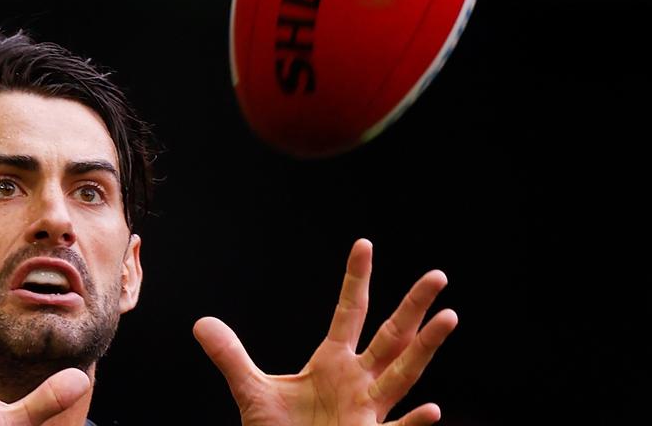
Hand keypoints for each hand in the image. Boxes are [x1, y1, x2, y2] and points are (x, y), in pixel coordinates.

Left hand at [194, 239, 457, 425]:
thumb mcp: (252, 392)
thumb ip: (231, 356)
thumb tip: (202, 323)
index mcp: (333, 364)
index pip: (349, 312)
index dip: (355, 279)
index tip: (364, 243)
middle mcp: (358, 383)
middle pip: (391, 337)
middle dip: (413, 307)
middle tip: (438, 275)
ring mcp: (367, 412)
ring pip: (403, 375)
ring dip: (424, 349)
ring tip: (449, 317)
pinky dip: (412, 423)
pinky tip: (432, 408)